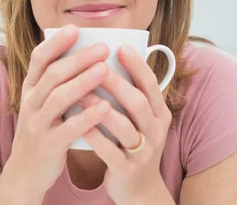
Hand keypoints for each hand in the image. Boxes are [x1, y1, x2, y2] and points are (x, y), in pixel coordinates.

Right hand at [2, 24, 112, 199]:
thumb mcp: (42, 103)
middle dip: (78, 59)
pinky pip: (68, 128)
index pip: (38, 59)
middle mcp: (31, 102)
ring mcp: (38, 124)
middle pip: (53, 75)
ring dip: (83, 82)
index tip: (74, 28)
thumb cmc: (43, 130)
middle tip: (103, 48)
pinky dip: (87, 117)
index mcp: (30, 89)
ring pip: (59, 98)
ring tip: (105, 70)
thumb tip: (84, 54)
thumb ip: (57, 82)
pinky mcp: (48, 145)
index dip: (56, 42)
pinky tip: (105, 107)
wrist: (25, 172)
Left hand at [81, 45, 173, 203]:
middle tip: (96, 65)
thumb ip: (131, 94)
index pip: (151, 84)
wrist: (138, 189)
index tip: (120, 47)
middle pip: (138, 102)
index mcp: (159, 114)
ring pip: (123, 126)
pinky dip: (93, 135)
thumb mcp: (140, 119)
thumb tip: (111, 58)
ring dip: (100, 107)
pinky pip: (109, 150)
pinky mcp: (127, 169)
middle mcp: (156, 131)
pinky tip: (77, 122)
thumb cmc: (132, 143)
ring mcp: (142, 152)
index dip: (137, 65)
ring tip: (80, 91)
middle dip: (116, 83)